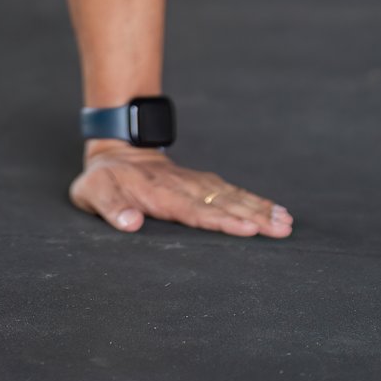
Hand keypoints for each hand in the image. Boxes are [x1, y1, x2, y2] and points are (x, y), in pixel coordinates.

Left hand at [70, 142, 292, 237]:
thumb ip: (111, 208)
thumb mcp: (93, 192)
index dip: (221, 220)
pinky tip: (275, 211)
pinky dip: (254, 201)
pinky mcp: (203, 184)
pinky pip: (232, 192)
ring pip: (233, 196)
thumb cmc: (103, 180)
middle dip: (255, 216)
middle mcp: (184, 188)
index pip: (195, 211)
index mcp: (160, 194)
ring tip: (286, 222)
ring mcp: (196, 184)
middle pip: (224, 203)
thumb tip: (130, 224)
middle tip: (282, 228)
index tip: (246, 228)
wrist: (116, 152)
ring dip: (260, 209)